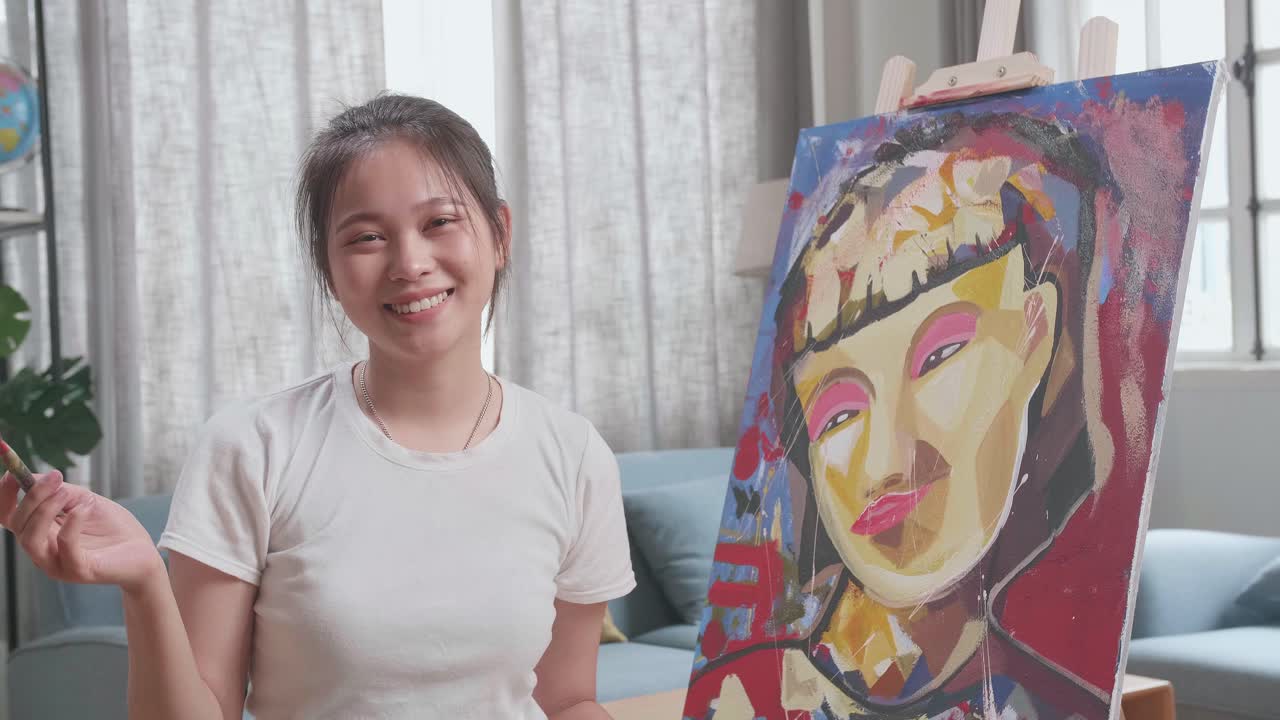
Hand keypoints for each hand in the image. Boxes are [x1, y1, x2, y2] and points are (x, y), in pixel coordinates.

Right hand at [0, 470, 164, 593]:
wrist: (143, 552)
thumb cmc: (113, 528)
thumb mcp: (86, 501)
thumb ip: (61, 491)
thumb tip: (35, 476)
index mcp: (40, 533)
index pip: (8, 516)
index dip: (4, 495)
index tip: (12, 473)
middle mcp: (42, 551)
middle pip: (18, 525)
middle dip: (32, 497)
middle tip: (55, 477)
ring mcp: (57, 564)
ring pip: (31, 539)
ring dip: (45, 510)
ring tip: (67, 491)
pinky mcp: (79, 571)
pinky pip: (66, 548)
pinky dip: (72, 524)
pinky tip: (85, 508)